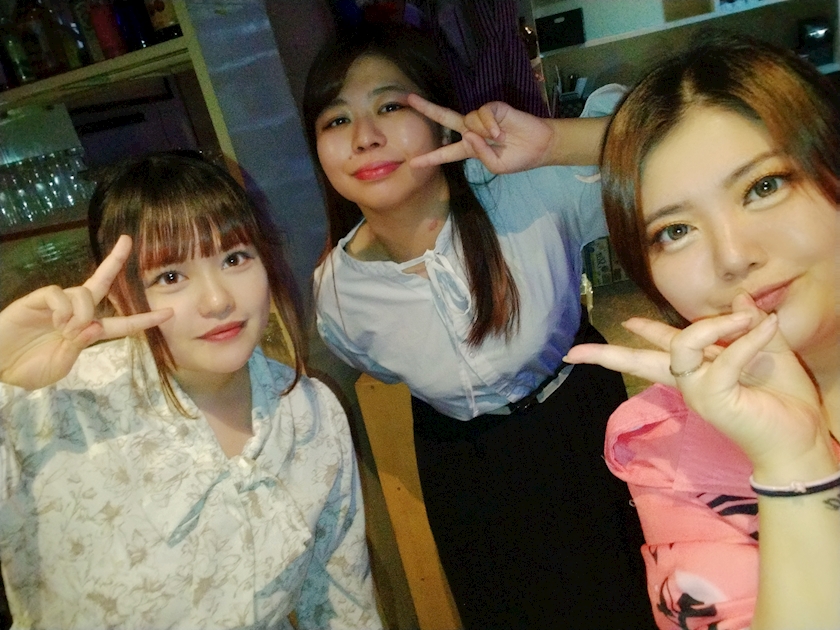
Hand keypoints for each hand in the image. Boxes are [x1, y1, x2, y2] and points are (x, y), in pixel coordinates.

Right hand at [0, 235, 172, 389]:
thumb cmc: (28, 367)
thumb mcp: (61, 364)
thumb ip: (79, 347)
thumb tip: (95, 326)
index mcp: (87, 331)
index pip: (121, 323)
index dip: (144, 319)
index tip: (169, 313)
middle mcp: (76, 312)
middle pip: (101, 282)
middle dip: (115, 260)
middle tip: (127, 240)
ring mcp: (56, 304)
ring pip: (84, 293)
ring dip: (83, 313)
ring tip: (65, 331)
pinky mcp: (37, 299)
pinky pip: (60, 293)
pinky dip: (64, 309)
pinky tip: (56, 322)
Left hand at [407, 94, 553, 172]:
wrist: (539, 146)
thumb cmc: (517, 158)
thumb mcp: (496, 166)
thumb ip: (480, 155)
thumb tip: (469, 134)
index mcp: (469, 149)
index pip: (446, 153)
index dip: (430, 159)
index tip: (413, 163)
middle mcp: (472, 131)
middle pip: (445, 118)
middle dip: (427, 109)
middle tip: (409, 99)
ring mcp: (482, 118)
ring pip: (468, 120)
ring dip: (483, 132)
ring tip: (500, 140)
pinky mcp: (494, 108)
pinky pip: (482, 113)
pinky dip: (489, 123)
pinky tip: (499, 132)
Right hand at [565, 294, 834, 479]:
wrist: (802, 435)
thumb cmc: (785, 398)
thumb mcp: (772, 351)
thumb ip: (752, 326)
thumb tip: (742, 300)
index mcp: (699, 368)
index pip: (662, 347)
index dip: (643, 333)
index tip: (621, 324)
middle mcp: (689, 380)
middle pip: (638, 362)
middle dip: (605, 356)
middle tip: (574, 353)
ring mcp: (696, 390)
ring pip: (682, 346)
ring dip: (716, 326)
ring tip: (752, 321)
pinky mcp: (712, 397)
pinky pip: (722, 360)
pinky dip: (747, 341)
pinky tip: (766, 329)